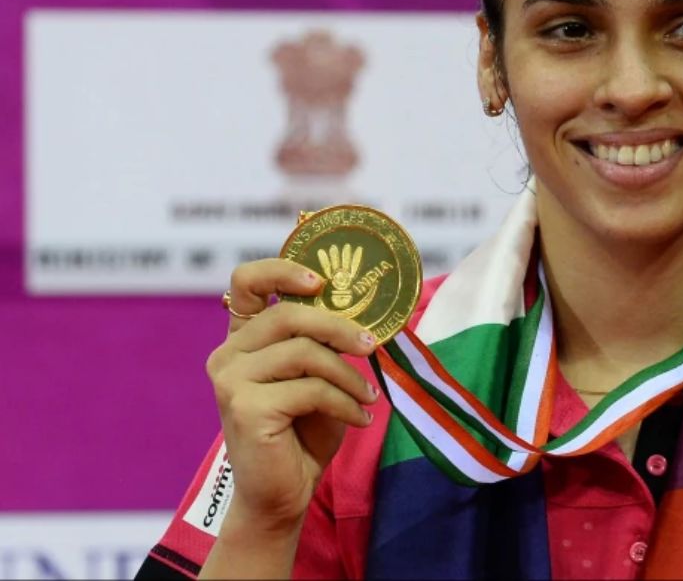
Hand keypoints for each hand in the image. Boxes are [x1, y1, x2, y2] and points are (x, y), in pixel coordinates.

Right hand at [206, 259, 378, 532]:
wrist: (283, 493)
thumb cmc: (304, 431)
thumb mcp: (318, 375)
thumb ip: (322, 341)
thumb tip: (362, 312)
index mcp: (242, 338)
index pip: (246, 281)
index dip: (283, 270)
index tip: (321, 282)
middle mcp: (228, 355)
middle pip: (289, 314)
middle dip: (340, 328)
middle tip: (372, 346)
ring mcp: (231, 381)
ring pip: (305, 353)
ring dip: (348, 375)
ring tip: (369, 395)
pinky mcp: (245, 408)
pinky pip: (310, 389)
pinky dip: (345, 402)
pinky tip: (360, 417)